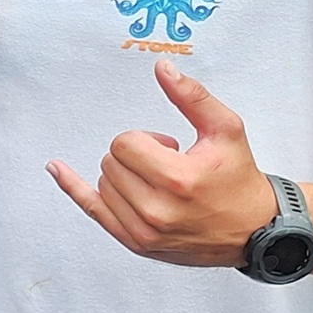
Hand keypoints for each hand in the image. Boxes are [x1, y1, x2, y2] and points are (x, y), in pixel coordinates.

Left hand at [49, 63, 285, 266]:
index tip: (171, 148)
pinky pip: (92, 210)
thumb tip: (162, 69)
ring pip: (103, 183)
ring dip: (126, 175)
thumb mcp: (226, 131)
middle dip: (136, 156)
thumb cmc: (239, 180)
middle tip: (169, 166)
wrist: (255, 230)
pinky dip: (73, 188)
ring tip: (162, 184)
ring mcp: (144, 232)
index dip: (146, 139)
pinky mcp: (136, 243)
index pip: (124, 143)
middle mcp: (157, 210)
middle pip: (111, 162)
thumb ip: (192, 97)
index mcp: (179, 180)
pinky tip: (57, 169)